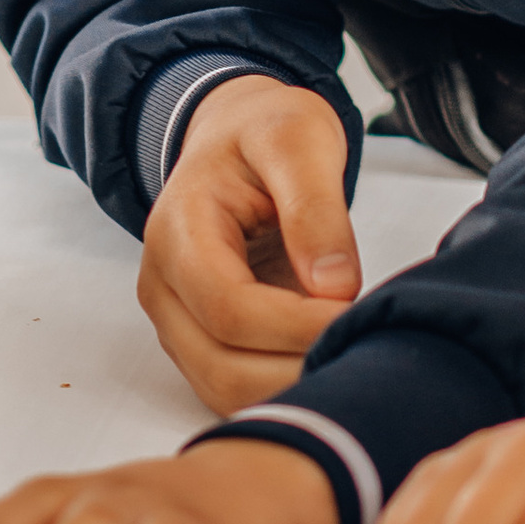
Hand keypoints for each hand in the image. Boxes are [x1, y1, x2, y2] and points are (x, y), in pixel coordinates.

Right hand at [138, 75, 359, 414]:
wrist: (236, 135)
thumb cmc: (264, 133)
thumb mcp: (298, 139)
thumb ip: (316, 208)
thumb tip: (334, 287)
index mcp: (177, 232)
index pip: (228, 308)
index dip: (295, 324)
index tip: (355, 313)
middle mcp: (162, 287)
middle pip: (221, 364)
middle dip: (297, 365)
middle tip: (362, 344)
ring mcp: (177, 321)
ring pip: (225, 390)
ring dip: (292, 385)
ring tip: (349, 352)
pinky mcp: (200, 342)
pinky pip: (236, 388)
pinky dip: (282, 385)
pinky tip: (326, 357)